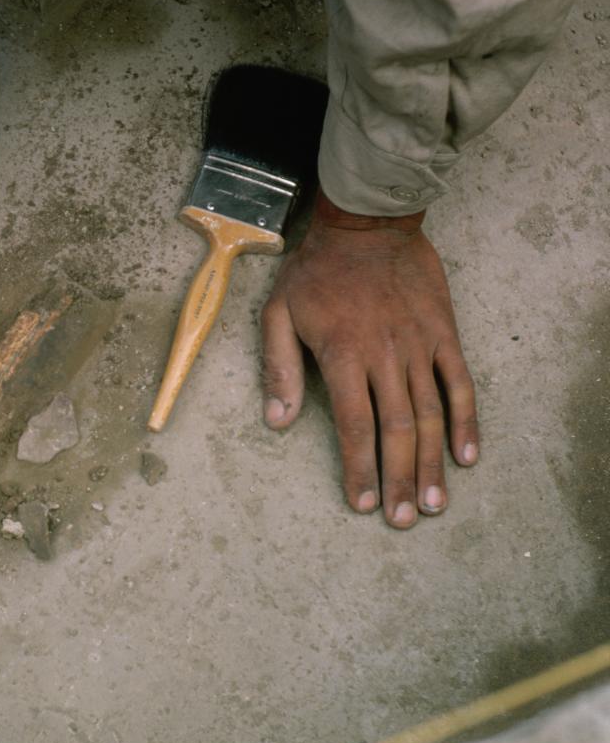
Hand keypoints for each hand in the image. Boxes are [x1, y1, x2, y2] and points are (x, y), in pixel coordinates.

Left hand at [261, 191, 478, 527]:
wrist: (368, 222)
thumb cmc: (315, 271)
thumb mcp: (278, 314)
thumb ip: (279, 369)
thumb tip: (277, 422)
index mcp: (343, 355)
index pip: (355, 426)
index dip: (359, 468)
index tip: (361, 504)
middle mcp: (385, 356)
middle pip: (397, 430)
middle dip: (399, 479)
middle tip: (405, 519)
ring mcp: (419, 346)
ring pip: (431, 414)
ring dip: (432, 462)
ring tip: (435, 502)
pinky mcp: (444, 334)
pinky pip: (460, 382)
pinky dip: (466, 421)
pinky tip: (466, 455)